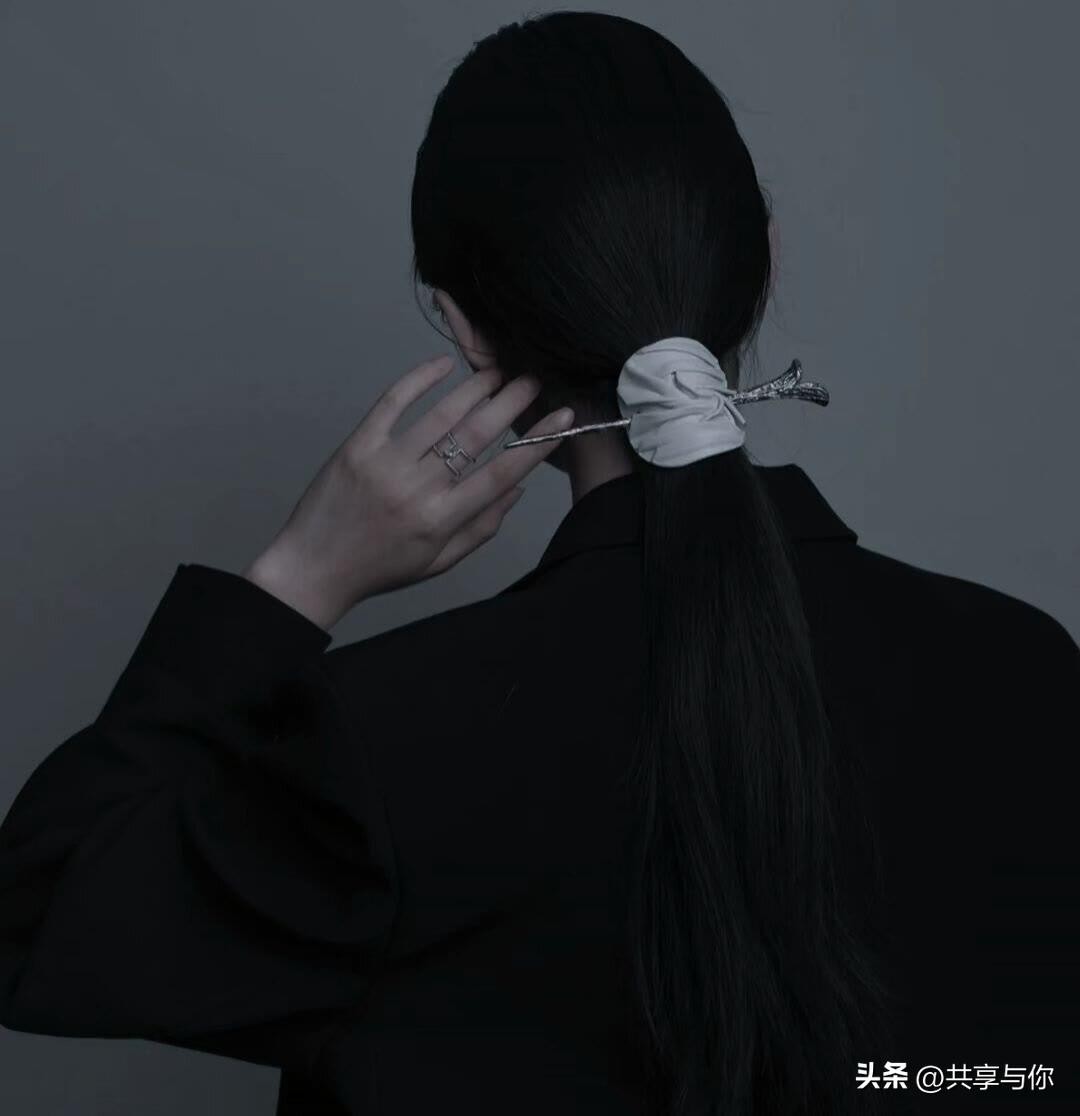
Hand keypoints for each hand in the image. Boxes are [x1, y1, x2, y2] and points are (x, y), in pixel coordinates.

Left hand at [242, 354, 574, 629]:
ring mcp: (384, 463)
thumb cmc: (380, 568)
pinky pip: (392, 403)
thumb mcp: (439, 562)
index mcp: (440, 520)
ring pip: (441, 414)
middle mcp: (416, 488)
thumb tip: (517, 489)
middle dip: (512, 402)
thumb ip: (482, 527)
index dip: (537, 442)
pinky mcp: (357, 446)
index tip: (562, 418)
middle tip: (533, 381)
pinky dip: (420, 379)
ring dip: (476, 387)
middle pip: (476, 435)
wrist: (313, 569)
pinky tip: (444, 364)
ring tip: (498, 370)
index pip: (501, 474)